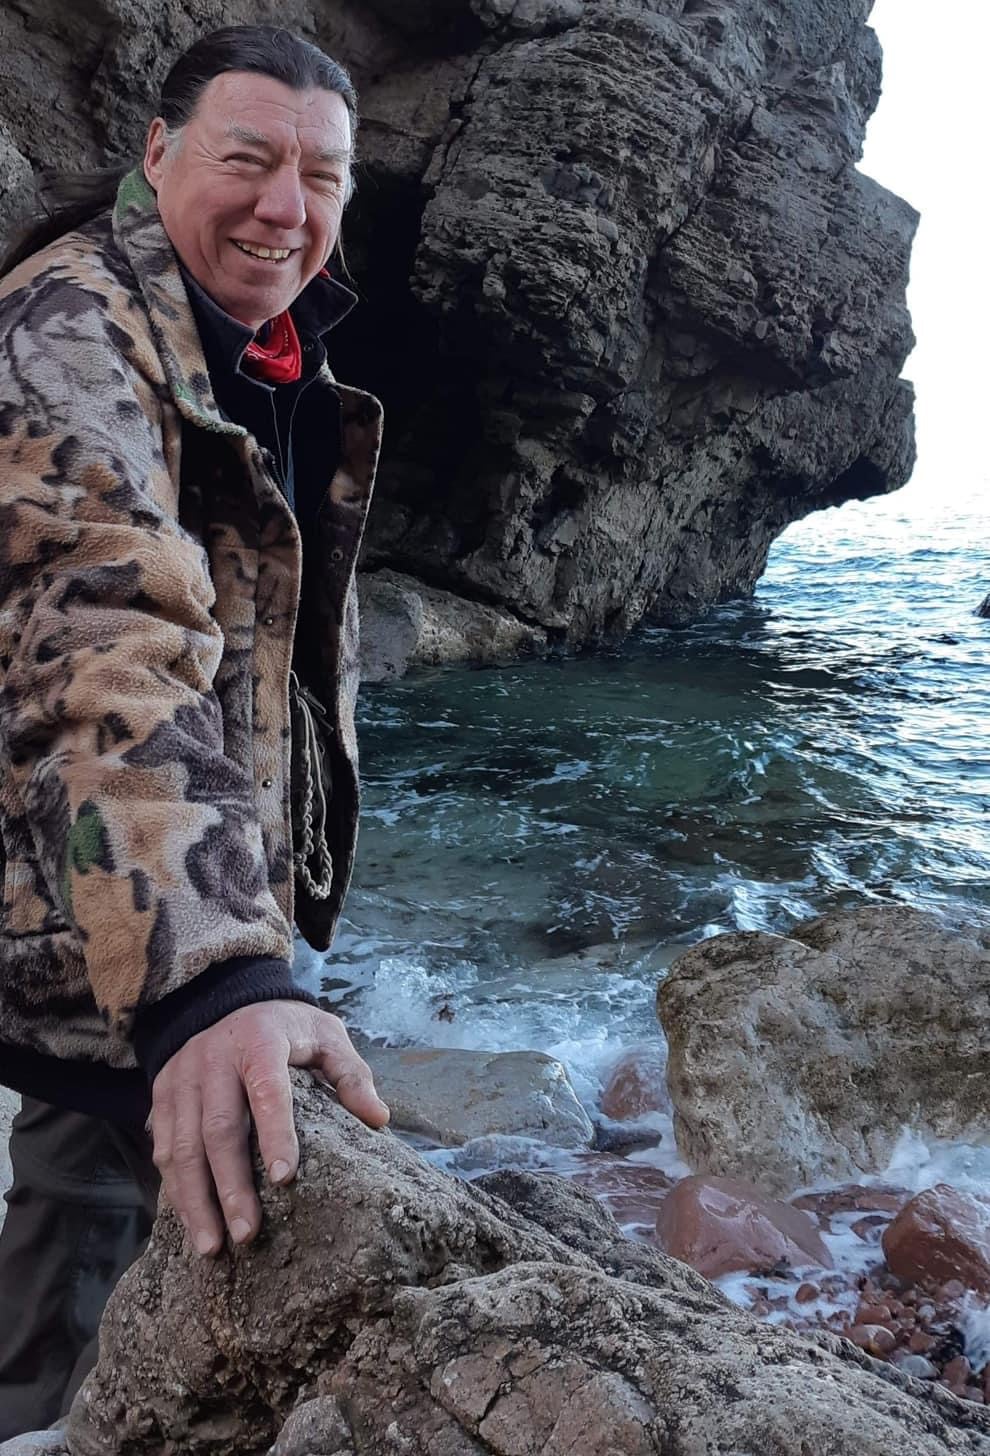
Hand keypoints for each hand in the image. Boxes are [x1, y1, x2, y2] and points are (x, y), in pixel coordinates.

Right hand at [150, 1000, 387, 1256]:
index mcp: (259, 1041)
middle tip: (247, 1234)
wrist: (226, 997)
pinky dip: (176, 1188)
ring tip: (212, 1245)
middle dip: (231, 1186)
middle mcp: (213, 1059)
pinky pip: (163, 1148)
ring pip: (182, 1146)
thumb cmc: (285, 1026)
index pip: (267, 1089)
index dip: (275, 1133)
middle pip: (218, 1129)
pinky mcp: (162, 1095)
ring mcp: (181, 1078)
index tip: (286, 1176)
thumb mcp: (325, 1033)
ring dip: (196, 1200)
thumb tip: (378, 1119)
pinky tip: (192, 1221)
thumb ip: (350, 1073)